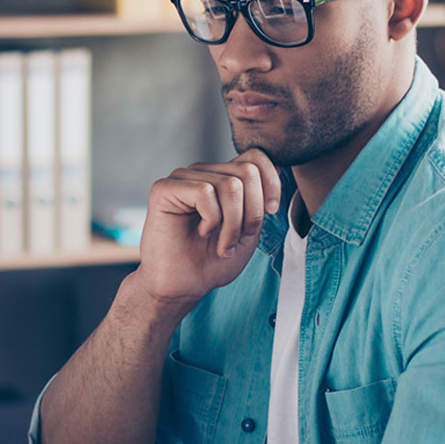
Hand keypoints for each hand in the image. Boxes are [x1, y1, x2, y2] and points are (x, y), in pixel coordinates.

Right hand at [138, 149, 281, 304]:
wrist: (182, 286)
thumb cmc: (212, 261)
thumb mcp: (250, 227)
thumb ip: (261, 198)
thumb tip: (280, 166)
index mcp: (222, 177)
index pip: (256, 157)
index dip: (272, 183)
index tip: (271, 212)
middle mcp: (203, 172)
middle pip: (247, 171)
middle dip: (252, 212)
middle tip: (239, 238)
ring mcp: (183, 178)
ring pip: (230, 185)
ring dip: (233, 224)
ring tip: (222, 243)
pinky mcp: (164, 188)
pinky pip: (205, 192)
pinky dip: (212, 220)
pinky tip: (201, 232)